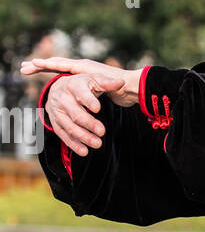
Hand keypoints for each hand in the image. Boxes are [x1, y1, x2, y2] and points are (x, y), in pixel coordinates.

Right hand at [20, 58, 138, 156]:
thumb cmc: (82, 84)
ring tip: (98, 144)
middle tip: (102, 131)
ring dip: (83, 137)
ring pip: (70, 127)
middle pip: (76, 114)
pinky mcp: (55, 123)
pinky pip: (63, 135)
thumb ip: (107, 82)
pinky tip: (84, 151)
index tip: (98, 108)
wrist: (58, 88)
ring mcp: (57, 112)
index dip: (89, 101)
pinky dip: (74, 144)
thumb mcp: (94, 79)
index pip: (81, 94)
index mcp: (73, 85)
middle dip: (89, 124)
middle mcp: (62, 99)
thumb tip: (121, 82)